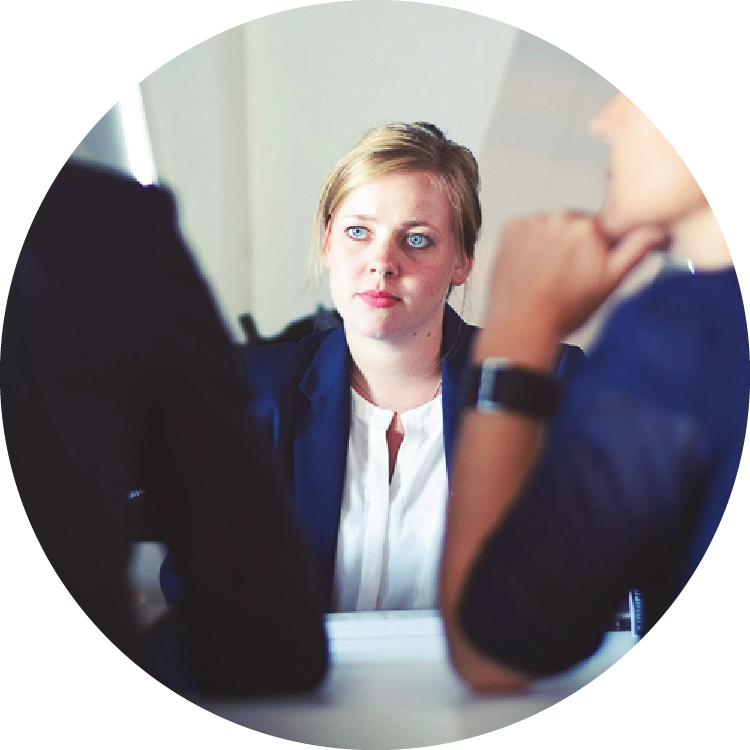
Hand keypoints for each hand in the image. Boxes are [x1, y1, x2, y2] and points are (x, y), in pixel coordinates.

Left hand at [480, 212, 666, 359]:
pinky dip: (528, 244)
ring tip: (546, 274)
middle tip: (566, 275)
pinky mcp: (510, 228)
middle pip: (575, 225)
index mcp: (589, 227)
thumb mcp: (611, 282)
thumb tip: (658, 229)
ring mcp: (532, 222)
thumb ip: (636, 249)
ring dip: (550, 243)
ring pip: (550, 227)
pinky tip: (530, 267)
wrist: (521, 325)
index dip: (599, 248)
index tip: (589, 266)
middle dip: (574, 245)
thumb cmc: (564, 310)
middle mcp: (560, 218)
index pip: (603, 228)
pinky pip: (526, 229)